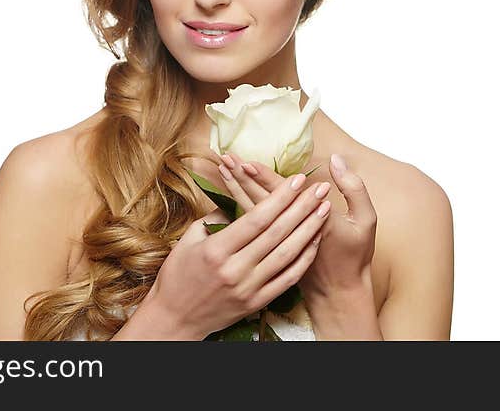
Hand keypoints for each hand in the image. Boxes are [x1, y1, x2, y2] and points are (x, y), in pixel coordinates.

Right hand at [143, 170, 330, 338]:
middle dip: (302, 207)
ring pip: (287, 254)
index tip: (297, 179)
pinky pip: (288, 278)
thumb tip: (240, 195)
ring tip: (325, 209)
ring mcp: (248, 288)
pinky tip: (315, 239)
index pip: (257, 219)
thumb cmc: (179, 275)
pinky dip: (304, 258)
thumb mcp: (190, 239)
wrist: (175, 319)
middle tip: (320, 188)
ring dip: (309, 229)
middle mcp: (235, 269)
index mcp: (216, 250)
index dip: (280, 198)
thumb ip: (217, 216)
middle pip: (277, 233)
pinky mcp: (257, 303)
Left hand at [213, 151, 376, 298]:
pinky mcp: (269, 248)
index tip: (246, 162)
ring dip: (236, 189)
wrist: (339, 292)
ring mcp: (275, 244)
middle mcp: (288, 235)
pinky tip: (230, 194)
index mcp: (310, 222)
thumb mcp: (365, 221)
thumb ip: (353, 188)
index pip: (282, 197)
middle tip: (226, 158)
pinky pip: (251, 228)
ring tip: (223, 169)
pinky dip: (239, 208)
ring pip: (250, 213)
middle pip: (259, 201)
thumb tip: (336, 159)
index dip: (264, 178)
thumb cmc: (353, 256)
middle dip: (241, 178)